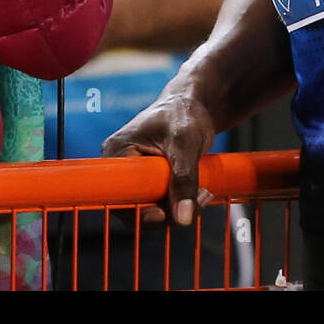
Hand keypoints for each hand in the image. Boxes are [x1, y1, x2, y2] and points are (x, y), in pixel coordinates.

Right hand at [101, 89, 216, 225]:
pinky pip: (161, 202)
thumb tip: (183, 219)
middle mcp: (121, 166)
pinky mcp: (151, 180)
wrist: (194, 104)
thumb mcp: (186, 143)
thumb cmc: (184, 113)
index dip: (139, 213)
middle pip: (136, 207)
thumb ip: (184, 179)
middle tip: (200, 200)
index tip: (164, 215)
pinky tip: (200, 192)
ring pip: (152, 208)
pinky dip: (181, 203)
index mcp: (118, 152)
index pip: (119, 196)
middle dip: (169, 211)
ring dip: (180, 208)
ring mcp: (136, 175)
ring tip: (205, 192)